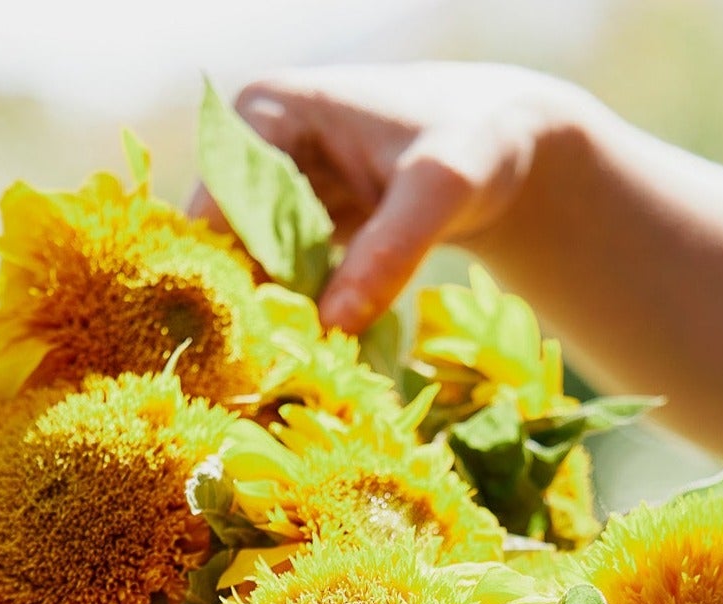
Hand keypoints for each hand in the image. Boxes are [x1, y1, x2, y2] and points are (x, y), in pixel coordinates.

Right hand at [191, 64, 593, 332]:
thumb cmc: (474, 143)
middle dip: (249, 306)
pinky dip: (299, 320)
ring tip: (297, 371)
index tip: (252, 341)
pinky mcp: (297, 233)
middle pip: (225, 243)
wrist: (506, 148)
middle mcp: (255, 148)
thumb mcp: (441, 188)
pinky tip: (320, 356)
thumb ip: (390, 250)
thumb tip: (331, 324)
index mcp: (266, 111)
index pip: (216, 204)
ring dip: (273, 321)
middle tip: (275, 372)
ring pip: (249, 270)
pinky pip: (281, 285)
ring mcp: (273, 194)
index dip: (225, 273)